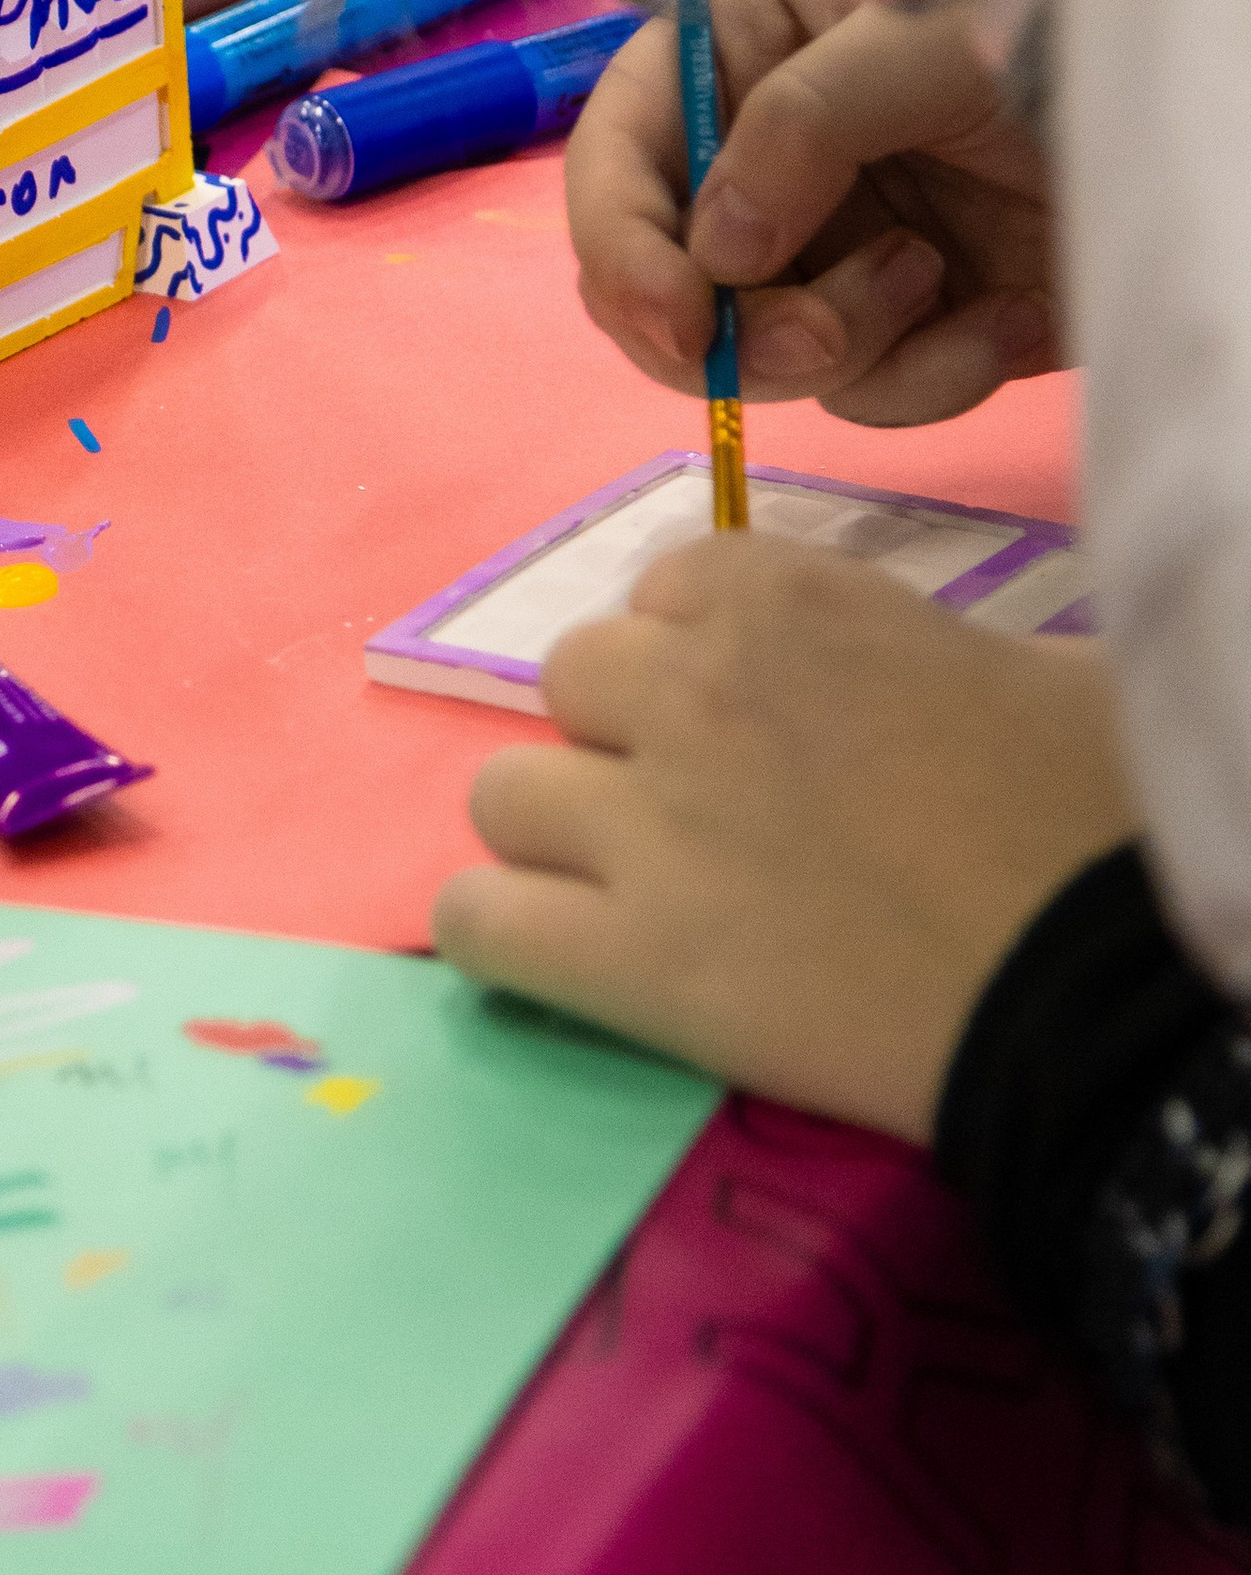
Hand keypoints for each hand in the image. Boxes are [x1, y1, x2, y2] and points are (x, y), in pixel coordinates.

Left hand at [432, 541, 1139, 1139]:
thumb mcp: (1038, 670)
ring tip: (638, 894)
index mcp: (788, 599)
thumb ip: (922, 648)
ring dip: (560, 837)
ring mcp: (644, 826)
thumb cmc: (1099, 821)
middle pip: (571, 680)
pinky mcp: (625, 959)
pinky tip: (569, 960)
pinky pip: (475, 922)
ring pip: (504, 795)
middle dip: (625, 736)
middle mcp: (692, 692)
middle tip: (705, 809)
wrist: (1096, 991)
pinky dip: (502, 937)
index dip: (701, 649)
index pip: (666, 583)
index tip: (758, 713)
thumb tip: (910, 673)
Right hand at [565, 0, 1058, 424]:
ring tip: (942, 283)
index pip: (616, 156)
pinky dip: (931, 374)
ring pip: (760, 353)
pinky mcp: (905, 321)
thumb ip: (799, 128)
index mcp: (739, 44)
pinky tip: (1006, 322)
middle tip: (816, 339)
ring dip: (848, 341)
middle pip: (665, 282)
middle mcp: (764, 150)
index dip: (621, 246)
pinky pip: (863, 391)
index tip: (676, 320)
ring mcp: (832, 241)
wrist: (1201, 111)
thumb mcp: (922, 41)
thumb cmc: (1061, 27)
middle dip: (735, 327)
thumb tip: (715, 257)